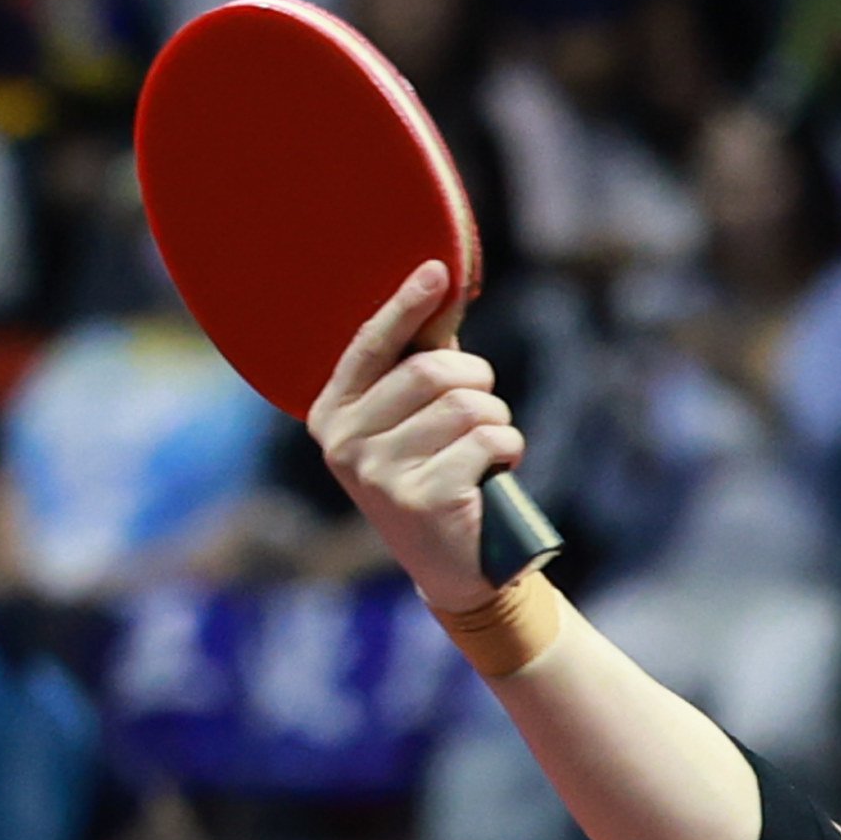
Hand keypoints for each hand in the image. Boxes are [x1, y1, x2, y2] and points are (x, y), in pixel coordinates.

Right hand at [310, 261, 525, 613]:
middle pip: (432, 371)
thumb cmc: (439, 476)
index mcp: (332, 414)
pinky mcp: (422, 500)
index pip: (371, 346)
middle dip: (478, 382)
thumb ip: (421, 360)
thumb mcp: (417, 419)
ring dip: (496, 420)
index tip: (436, 271)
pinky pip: (490, 439)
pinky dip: (508, 448)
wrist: (456, 568)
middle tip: (483, 412)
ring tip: (485, 451)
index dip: (407, 306)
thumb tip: (439, 284)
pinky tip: (495, 473)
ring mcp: (377, 474)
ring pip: (468, 404)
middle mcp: (343, 443)